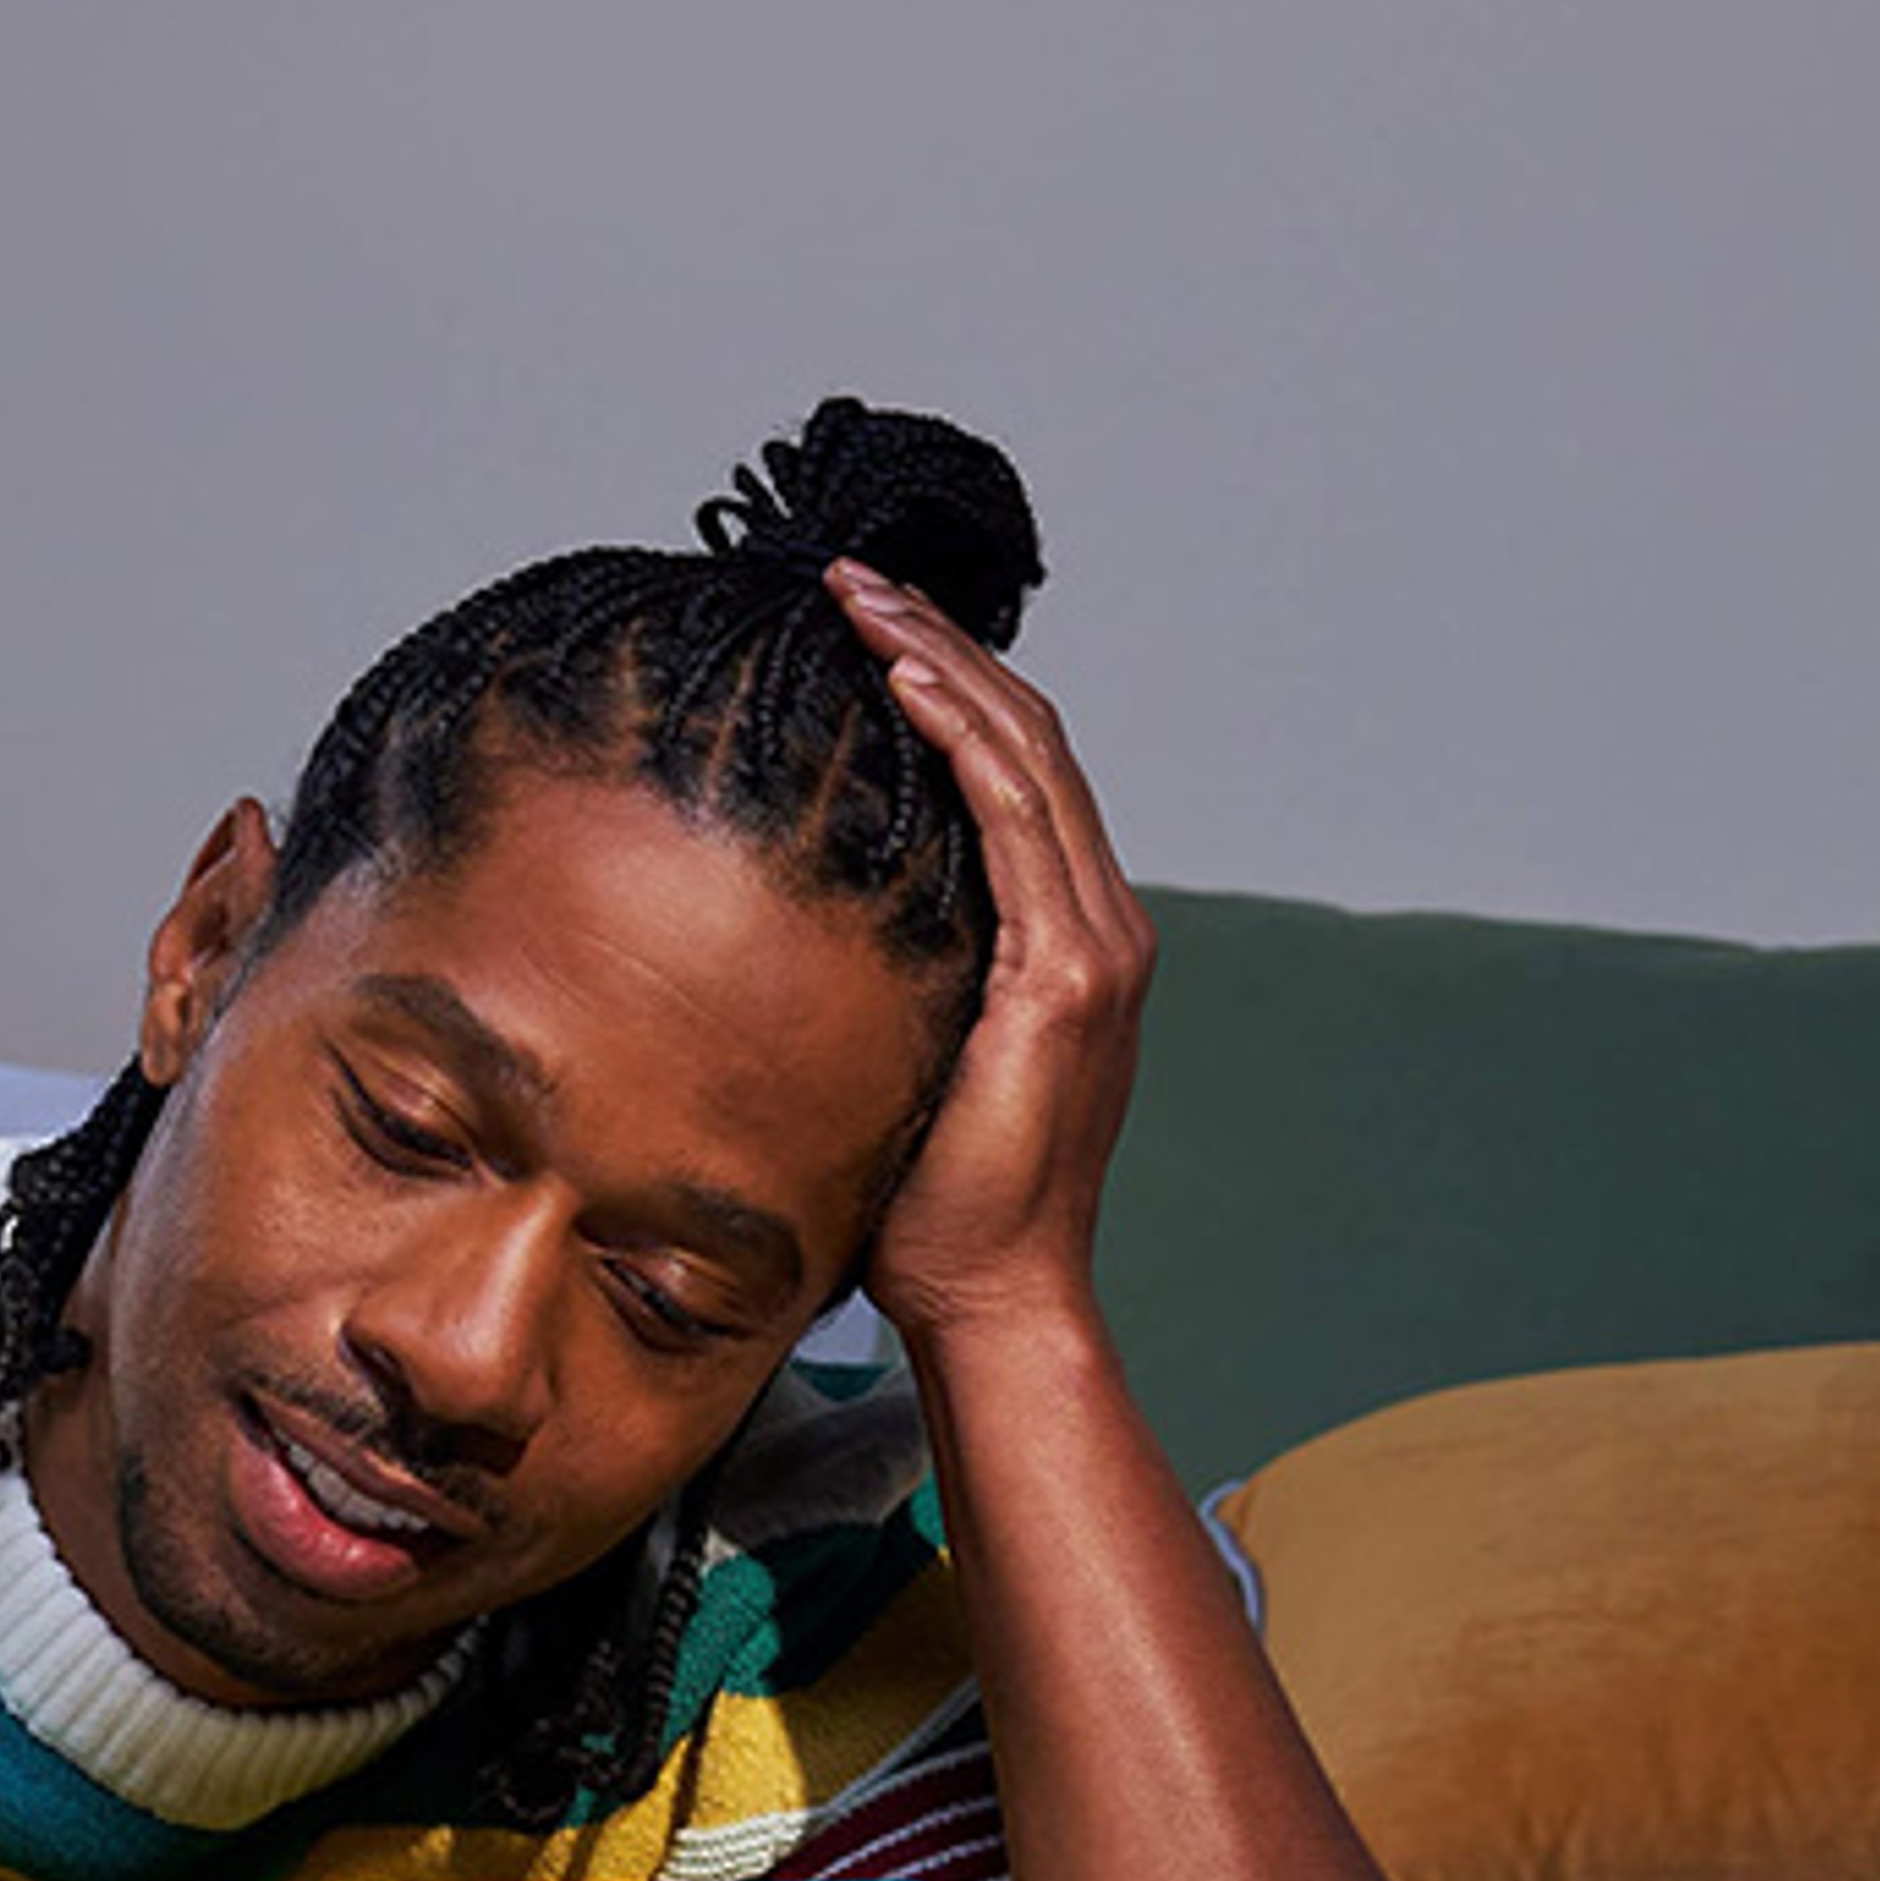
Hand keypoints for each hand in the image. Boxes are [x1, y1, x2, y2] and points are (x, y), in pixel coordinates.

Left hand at [826, 558, 1157, 1346]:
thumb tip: (781, 939)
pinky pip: (1019, 824)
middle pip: (1028, 740)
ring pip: (1027, 758)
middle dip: (939, 648)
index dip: (950, 688)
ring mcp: (1095, 947)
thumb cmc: (930, 1208)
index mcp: (1062, 943)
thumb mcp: (897, 1063)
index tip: (866, 630)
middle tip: (853, 582)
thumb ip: (883, 988)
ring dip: (943, 667)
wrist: (990, 1297)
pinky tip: (905, 686)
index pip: (1015, 777)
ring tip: (865, 603)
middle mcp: (1098, 927)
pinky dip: (964, 742)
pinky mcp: (1071, 978)